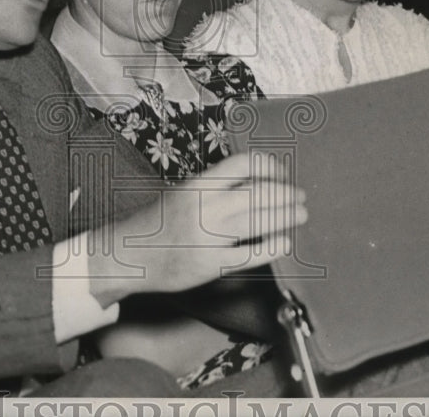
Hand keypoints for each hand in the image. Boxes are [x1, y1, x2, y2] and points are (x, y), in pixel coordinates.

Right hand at [87, 152, 306, 306]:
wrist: (127, 255)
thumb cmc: (157, 222)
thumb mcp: (183, 193)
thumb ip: (216, 187)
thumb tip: (257, 180)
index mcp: (197, 185)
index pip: (242, 164)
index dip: (269, 166)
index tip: (281, 173)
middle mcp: (204, 207)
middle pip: (258, 192)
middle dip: (286, 193)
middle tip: (301, 196)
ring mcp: (208, 237)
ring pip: (258, 220)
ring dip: (286, 216)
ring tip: (301, 214)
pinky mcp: (210, 265)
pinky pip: (248, 254)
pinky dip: (270, 247)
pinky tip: (284, 243)